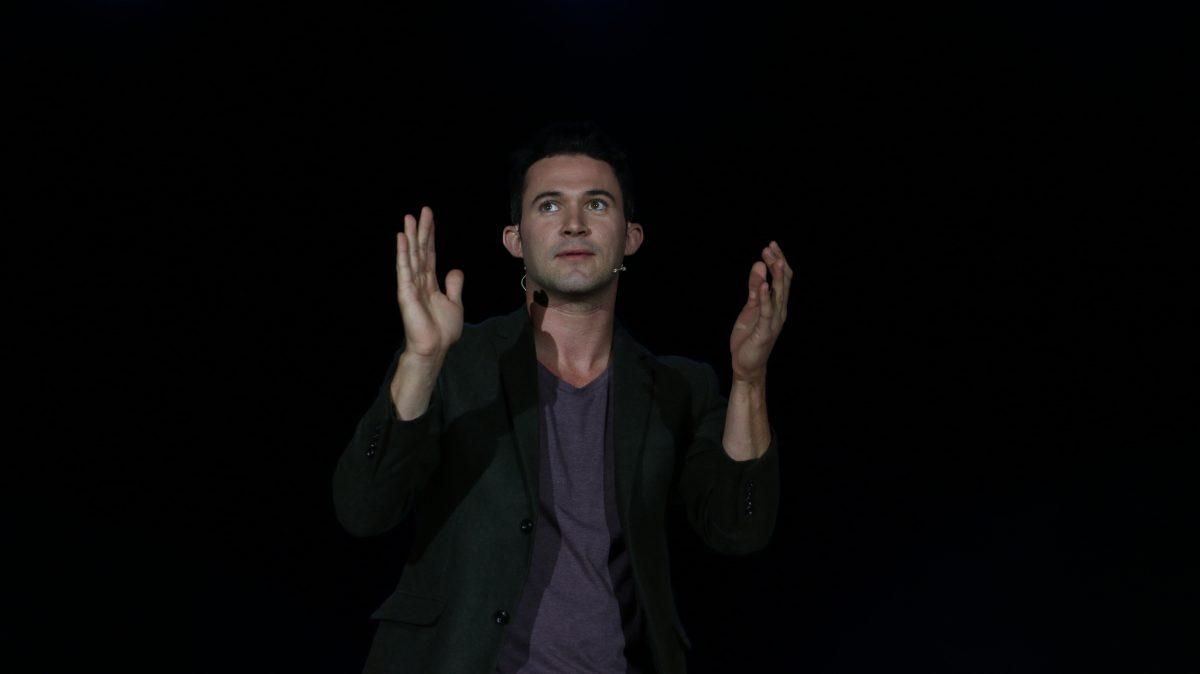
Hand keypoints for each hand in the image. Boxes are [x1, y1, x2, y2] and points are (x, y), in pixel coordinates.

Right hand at [396, 206, 463, 359]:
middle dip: (421, 230)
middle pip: (421, 250)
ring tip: (408, 218)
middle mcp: (419, 281)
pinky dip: (403, 253)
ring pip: (412, 256)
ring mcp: (411, 285)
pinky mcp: (406, 292)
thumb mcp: (454, 303)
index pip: (430, 254)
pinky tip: (401, 238)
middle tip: (422, 210)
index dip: (430, 236)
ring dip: (410, 237)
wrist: (434, 348)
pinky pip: (404, 269)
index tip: (430, 218)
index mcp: (430, 282)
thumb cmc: (442, 330)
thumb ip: (453, 286)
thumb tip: (455, 269)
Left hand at [730, 240, 790, 381]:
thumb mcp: (750, 307)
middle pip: (783, 283)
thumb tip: (759, 264)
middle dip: (777, 264)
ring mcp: (774, 321)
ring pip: (778, 296)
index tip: (770, 246)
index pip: (782, 279)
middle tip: (770, 247)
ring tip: (775, 261)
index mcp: (777, 305)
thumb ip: (754, 288)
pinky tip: (763, 285)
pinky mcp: (764, 331)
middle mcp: (780, 311)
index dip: (778, 261)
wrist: (746, 364)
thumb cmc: (749, 336)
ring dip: (777, 278)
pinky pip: (766, 312)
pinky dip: (765, 298)